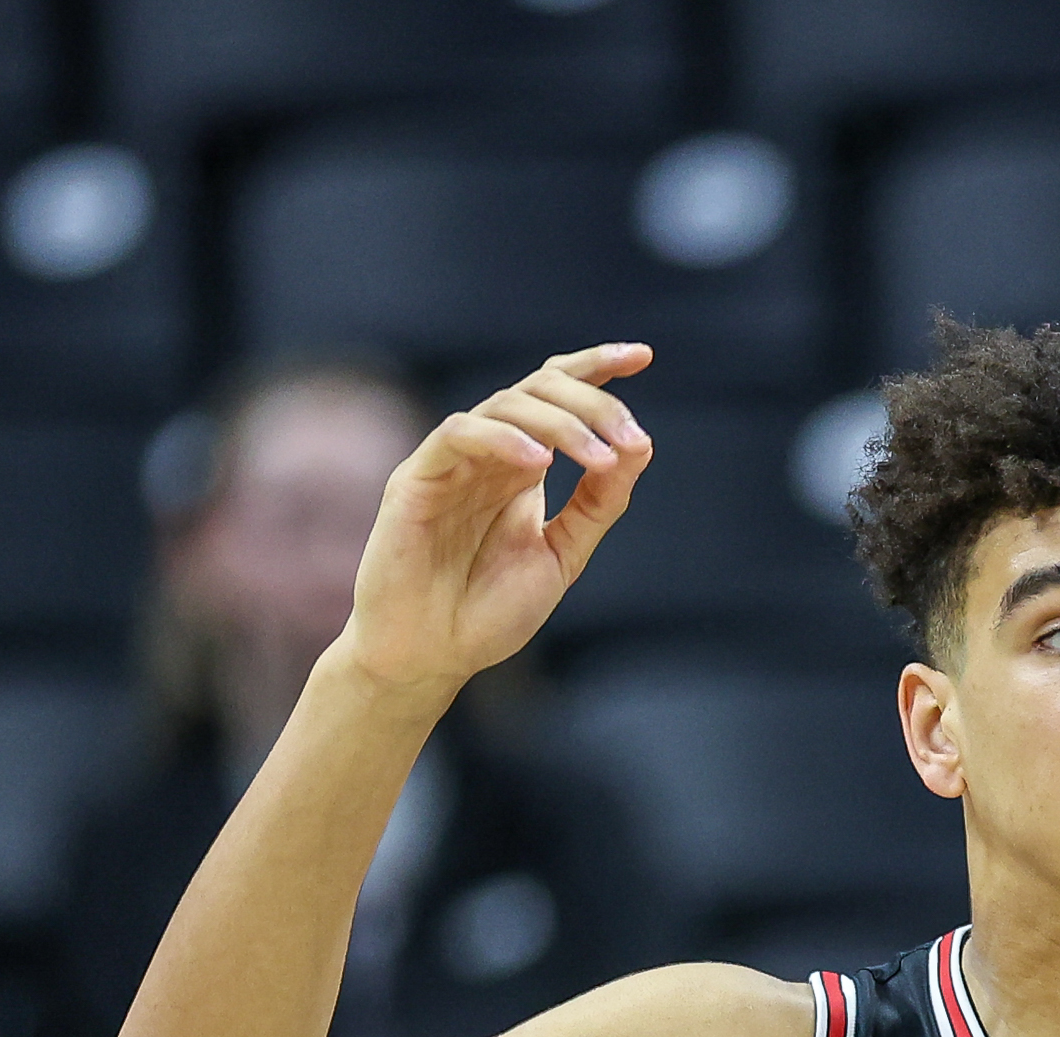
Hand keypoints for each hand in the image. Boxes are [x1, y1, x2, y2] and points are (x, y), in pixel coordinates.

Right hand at [337, 343, 652, 694]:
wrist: (432, 656)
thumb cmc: (488, 611)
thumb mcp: (563, 554)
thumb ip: (598, 504)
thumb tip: (640, 447)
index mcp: (521, 467)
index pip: (556, 395)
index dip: (596, 368)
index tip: (643, 357)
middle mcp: (488, 455)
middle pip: (540, 389)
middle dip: (594, 404)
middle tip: (630, 441)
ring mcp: (452, 463)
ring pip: (506, 403)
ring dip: (561, 424)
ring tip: (600, 460)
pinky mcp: (416, 479)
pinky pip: (459, 435)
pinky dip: (503, 438)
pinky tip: (540, 461)